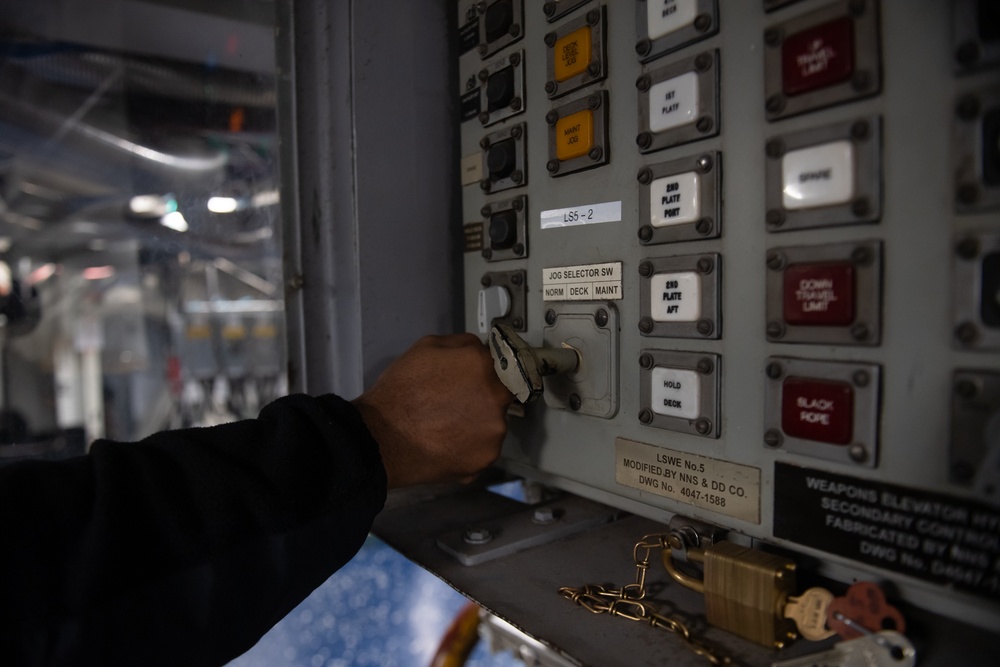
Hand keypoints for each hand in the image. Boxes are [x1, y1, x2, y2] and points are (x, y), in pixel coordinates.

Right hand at [352, 334, 512, 488]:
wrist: (380, 438)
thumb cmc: (398, 393)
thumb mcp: (426, 347)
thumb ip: (463, 344)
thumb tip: (482, 349)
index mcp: (482, 365)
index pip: (504, 364)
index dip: (489, 373)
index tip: (478, 380)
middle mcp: (495, 398)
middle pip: (500, 396)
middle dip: (482, 399)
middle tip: (454, 405)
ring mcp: (493, 432)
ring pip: (492, 425)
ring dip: (477, 425)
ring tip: (446, 427)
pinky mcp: (484, 459)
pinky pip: (483, 450)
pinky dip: (469, 448)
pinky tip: (446, 444)